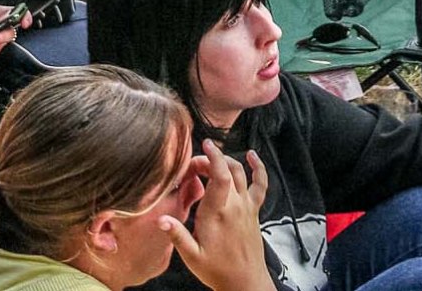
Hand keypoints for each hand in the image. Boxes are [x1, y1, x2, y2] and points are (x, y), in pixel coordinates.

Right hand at [161, 142, 271, 290]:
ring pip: (241, 173)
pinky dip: (259, 168)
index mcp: (218, 214)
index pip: (220, 176)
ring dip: (227, 160)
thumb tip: (161, 220)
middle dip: (211, 159)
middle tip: (194, 164)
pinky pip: (260, 185)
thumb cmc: (218, 271)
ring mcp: (247, 207)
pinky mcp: (254, 211)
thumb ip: (177, 235)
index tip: (204, 145)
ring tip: (212, 159)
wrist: (246, 284)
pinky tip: (253, 157)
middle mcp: (235, 206)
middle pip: (227, 170)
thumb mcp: (192, 256)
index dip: (213, 156)